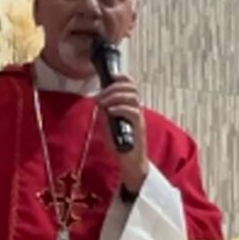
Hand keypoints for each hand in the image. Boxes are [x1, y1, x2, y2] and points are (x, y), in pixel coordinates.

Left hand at [96, 74, 148, 192]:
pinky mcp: (138, 127)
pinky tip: (110, 111)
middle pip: (131, 88)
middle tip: (101, 96)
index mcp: (131, 106)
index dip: (123, 77)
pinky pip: (132, 111)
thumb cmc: (121, 145)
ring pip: (132, 97)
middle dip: (114, 88)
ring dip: (115, 97)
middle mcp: (137, 109)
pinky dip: (119, 108)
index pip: (131, 85)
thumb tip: (99, 101)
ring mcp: (139, 118)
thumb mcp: (108, 124)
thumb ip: (106, 112)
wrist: (130, 163)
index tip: (112, 76)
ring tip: (104, 103)